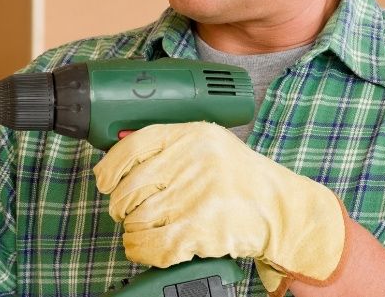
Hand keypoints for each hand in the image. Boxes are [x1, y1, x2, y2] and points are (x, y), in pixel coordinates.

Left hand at [93, 122, 349, 296]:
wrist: (280, 208)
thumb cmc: (242, 178)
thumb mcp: (209, 145)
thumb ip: (171, 147)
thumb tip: (121, 151)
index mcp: (193, 135)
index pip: (135, 146)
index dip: (111, 167)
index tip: (104, 181)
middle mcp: (193, 162)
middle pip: (131, 188)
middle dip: (121, 206)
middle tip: (126, 211)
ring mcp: (196, 197)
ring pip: (138, 218)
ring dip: (132, 230)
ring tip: (140, 230)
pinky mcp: (200, 230)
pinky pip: (151, 244)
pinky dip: (140, 249)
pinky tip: (145, 246)